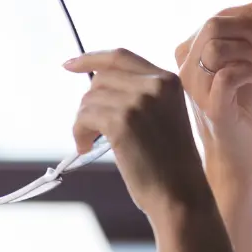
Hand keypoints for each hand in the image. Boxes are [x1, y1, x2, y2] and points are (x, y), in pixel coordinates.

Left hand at [64, 49, 207, 217]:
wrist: (181, 195)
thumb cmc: (171, 165)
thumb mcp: (165, 117)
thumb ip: (141, 96)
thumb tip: (96, 87)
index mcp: (169, 80)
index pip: (120, 57)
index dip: (91, 58)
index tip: (70, 65)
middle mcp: (155, 85)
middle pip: (101, 79)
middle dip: (90, 103)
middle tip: (92, 130)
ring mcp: (139, 102)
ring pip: (89, 99)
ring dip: (83, 122)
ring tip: (90, 144)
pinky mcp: (122, 122)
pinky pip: (84, 117)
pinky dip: (79, 133)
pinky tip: (86, 148)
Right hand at [175, 2, 251, 178]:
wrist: (238, 147)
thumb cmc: (242, 102)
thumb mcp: (246, 60)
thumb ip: (249, 33)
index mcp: (188, 53)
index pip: (215, 17)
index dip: (245, 12)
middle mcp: (184, 68)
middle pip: (213, 26)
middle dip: (246, 34)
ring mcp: (195, 88)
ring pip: (217, 48)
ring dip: (248, 55)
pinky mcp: (211, 107)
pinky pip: (228, 75)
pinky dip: (249, 73)